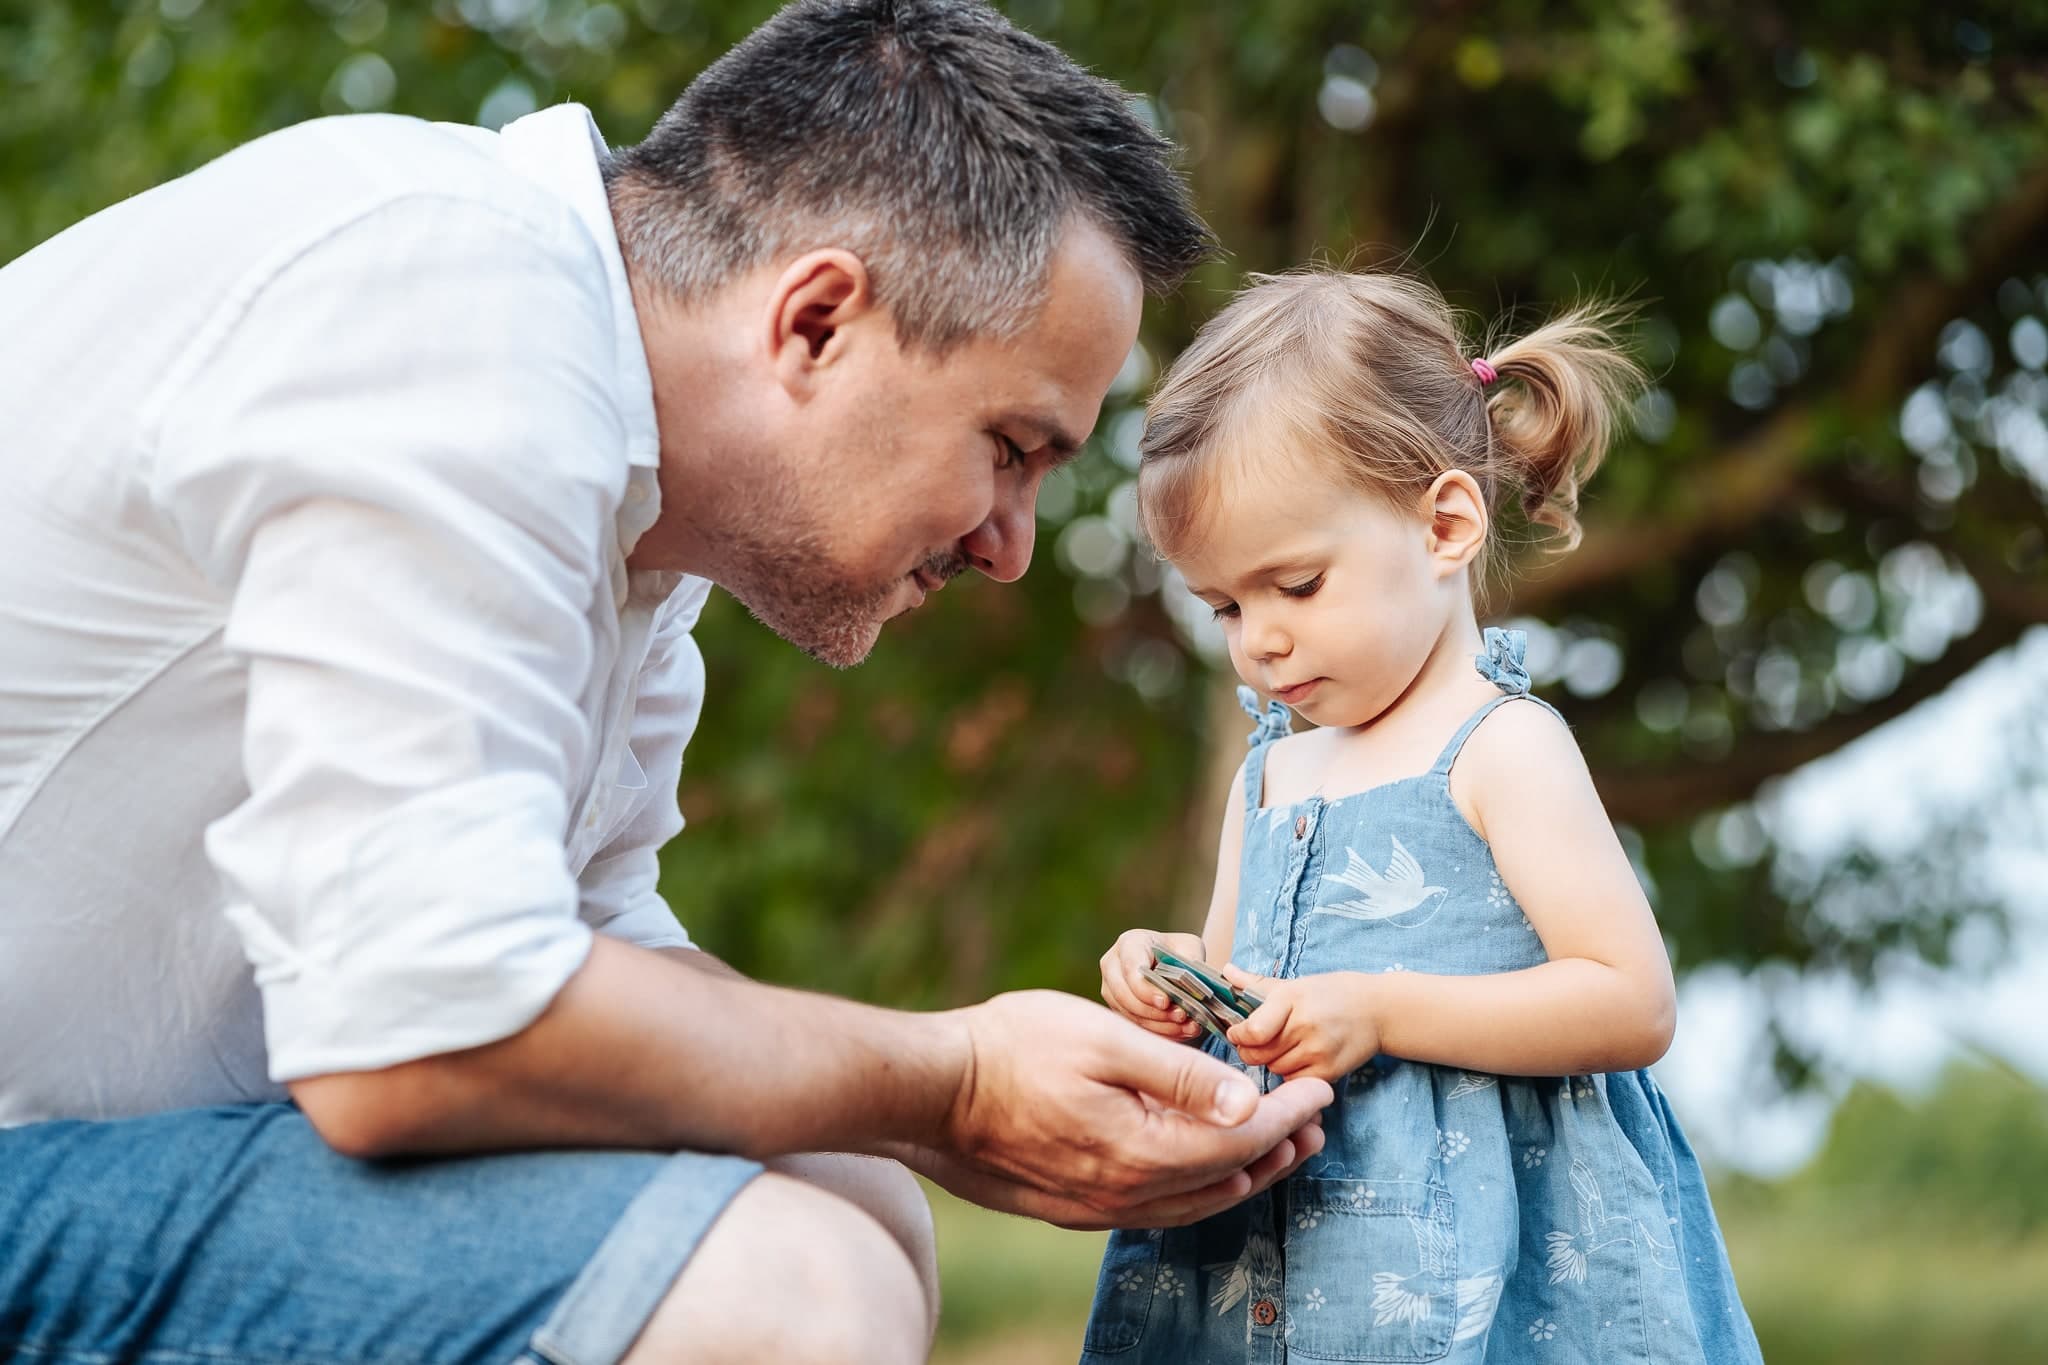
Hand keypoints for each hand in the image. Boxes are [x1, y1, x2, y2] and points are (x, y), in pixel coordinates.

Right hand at [936, 989, 1332, 1228]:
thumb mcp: (1104, 1038)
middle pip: (1225, 1179)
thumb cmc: (1012, 1047)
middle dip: (1278, 1149)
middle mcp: (1125, 1191)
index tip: (1321, 1086)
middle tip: (1314, 1120)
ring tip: (1276, 1147)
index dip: (1287, 1114)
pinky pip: (1155, 1209)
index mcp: (1141, 1148)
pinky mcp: (1072, 1207)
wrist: (932, 1089)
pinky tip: (1202, 1169)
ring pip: (1193, 1203)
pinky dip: (1196, 1189)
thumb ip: (1179, 1074)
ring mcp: (1096, 1205)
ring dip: (1243, 1173)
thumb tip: (1246, 1105)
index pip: (1239, 1140)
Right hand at [1099, 929, 1207, 1040]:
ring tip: (1187, 1027)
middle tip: (1181, 1016)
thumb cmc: (1178, 951)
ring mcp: (1112, 990)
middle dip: (1153, 1012)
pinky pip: (1135, 1026)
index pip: (1130, 969)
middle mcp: (1112, 966)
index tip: (1166, 1002)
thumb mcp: (1189, 946)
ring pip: (1129, 1014)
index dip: (1146, 989)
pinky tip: (1182, 1032)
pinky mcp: (1118, 1010)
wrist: (1171, 962)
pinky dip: (1159, 1032)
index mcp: (1128, 944)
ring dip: (1159, 1025)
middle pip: (1124, 996)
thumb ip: (1190, 960)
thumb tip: (1190, 984)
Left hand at [1221, 968, 1380, 1082]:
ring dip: (1272, 1062)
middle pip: (1257, 1054)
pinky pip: (1293, 1082)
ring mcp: (1318, 1051)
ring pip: (1274, 1069)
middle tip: (1258, 1042)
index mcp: (1292, 998)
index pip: (1252, 1031)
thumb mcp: (1296, 984)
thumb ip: (1257, 983)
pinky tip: (1299, 1059)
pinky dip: (1290, 1074)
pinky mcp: (1329, 1072)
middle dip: (1250, 1050)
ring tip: (1284, 1047)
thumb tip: (1226, 972)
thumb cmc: (1333, 994)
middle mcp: (1304, 1025)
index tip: (1238, 1032)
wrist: (1379, 1011)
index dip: (1238, 1035)